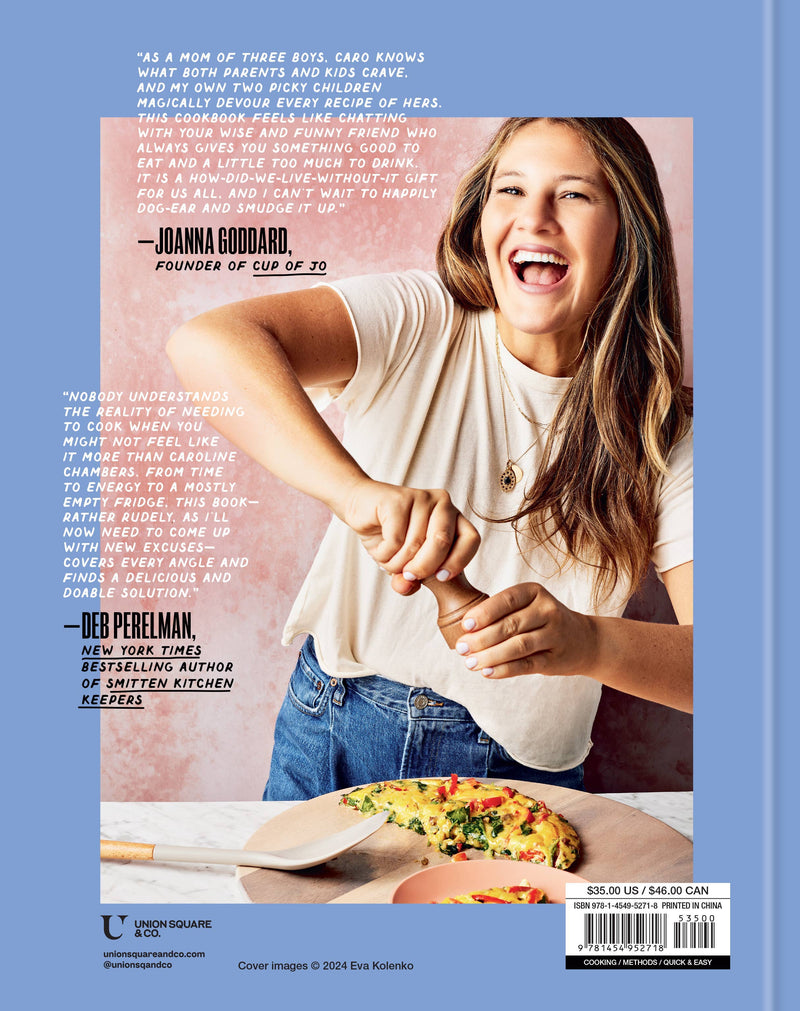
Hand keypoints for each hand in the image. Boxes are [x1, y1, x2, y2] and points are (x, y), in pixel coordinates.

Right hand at [341, 479, 479, 594]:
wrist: (358, 506)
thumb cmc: (389, 534)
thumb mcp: (405, 562)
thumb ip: (411, 579)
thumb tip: (407, 586)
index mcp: (453, 517)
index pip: (471, 539)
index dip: (458, 562)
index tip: (441, 578)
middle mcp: (442, 503)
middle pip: (442, 543)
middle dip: (424, 567)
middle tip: (409, 575)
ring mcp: (420, 497)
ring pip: (415, 544)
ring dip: (396, 563)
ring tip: (387, 559)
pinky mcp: (397, 499)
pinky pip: (394, 539)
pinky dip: (384, 553)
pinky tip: (379, 548)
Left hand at [454, 582, 597, 678]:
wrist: (584, 640)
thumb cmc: (543, 621)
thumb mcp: (527, 606)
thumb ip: (500, 613)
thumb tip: (463, 629)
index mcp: (535, 592)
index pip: (506, 600)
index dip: (484, 613)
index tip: (465, 625)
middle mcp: (547, 610)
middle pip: (509, 625)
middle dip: (481, 638)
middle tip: (462, 648)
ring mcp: (554, 635)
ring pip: (517, 646)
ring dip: (490, 656)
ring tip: (470, 663)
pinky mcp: (555, 659)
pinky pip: (526, 665)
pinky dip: (504, 670)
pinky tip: (487, 672)